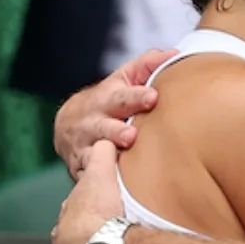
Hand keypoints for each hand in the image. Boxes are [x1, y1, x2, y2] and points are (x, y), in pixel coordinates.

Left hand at [51, 140, 125, 243]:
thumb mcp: (102, 176)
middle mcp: (60, 237)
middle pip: (71, 236)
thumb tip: (104, 141)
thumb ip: (102, 156)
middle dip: (83, 238)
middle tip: (104, 241)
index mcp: (68, 213)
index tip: (101, 216)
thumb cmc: (101, 214)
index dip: (88, 212)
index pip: (76, 211)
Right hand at [53, 49, 175, 176]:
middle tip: (131, 135)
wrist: (69, 127)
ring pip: (93, 155)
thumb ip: (146, 66)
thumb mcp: (122, 80)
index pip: (120, 97)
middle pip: (103, 127)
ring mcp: (84, 148)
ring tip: (120, 160)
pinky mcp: (81, 170)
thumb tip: (175, 54)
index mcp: (105, 100)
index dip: (135, 97)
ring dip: (105, 158)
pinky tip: (109, 189)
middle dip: (115, 131)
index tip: (152, 98)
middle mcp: (92, 124)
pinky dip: (97, 183)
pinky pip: (89, 179)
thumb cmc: (108, 102)